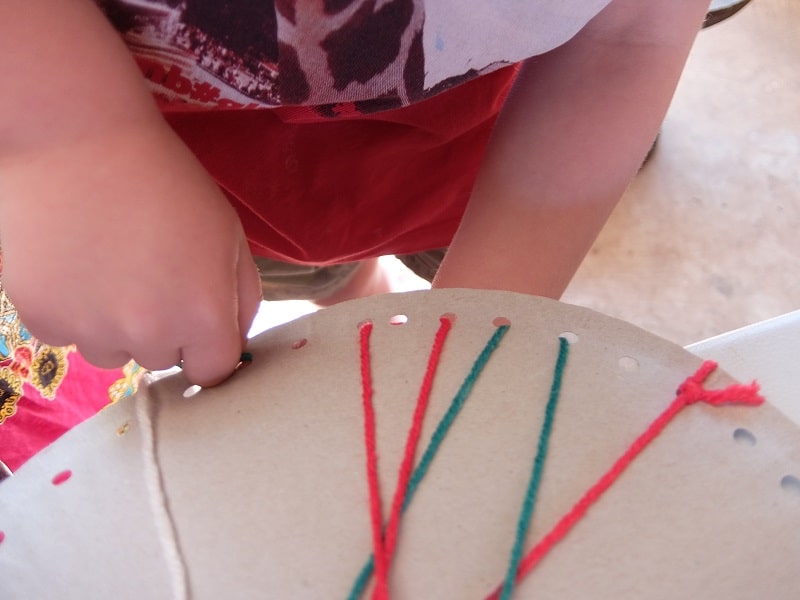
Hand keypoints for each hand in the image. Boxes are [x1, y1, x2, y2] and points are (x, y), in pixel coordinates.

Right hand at [0, 122, 262, 385]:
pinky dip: (72, 310)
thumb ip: (243, 297)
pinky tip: (73, 264)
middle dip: (164, 329)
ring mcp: (91, 332)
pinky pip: (66, 335)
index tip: (196, 320)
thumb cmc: (167, 182)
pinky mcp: (41, 319)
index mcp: (203, 317)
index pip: (214, 371)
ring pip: (113, 352)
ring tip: (109, 266)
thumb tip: (234, 339)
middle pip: (163, 360)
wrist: (79, 141)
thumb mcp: (230, 235)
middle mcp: (149, 336)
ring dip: (115, 326)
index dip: (208, 345)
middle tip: (150, 274)